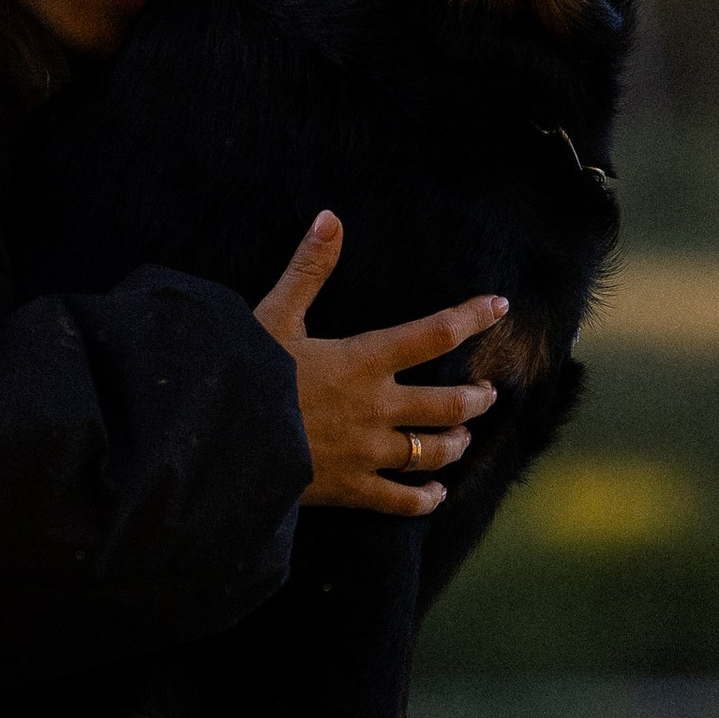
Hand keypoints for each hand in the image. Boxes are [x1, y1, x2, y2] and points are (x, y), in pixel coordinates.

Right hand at [253, 213, 503, 517]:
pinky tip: (436, 495)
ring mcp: (367, 452)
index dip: (472, 317)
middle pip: (448, 404)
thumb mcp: (275, 314)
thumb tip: (330, 217)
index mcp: (363, 359)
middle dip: (476, 398)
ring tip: (465, 437)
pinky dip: (423, 499)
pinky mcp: (349, 488)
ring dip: (456, 443)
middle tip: (488, 393)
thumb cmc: (245, 373)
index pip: (434, 334)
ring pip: (432, 451)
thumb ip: (309, 268)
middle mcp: (376, 406)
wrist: (218, 438)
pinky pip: (400, 500)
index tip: (500, 306)